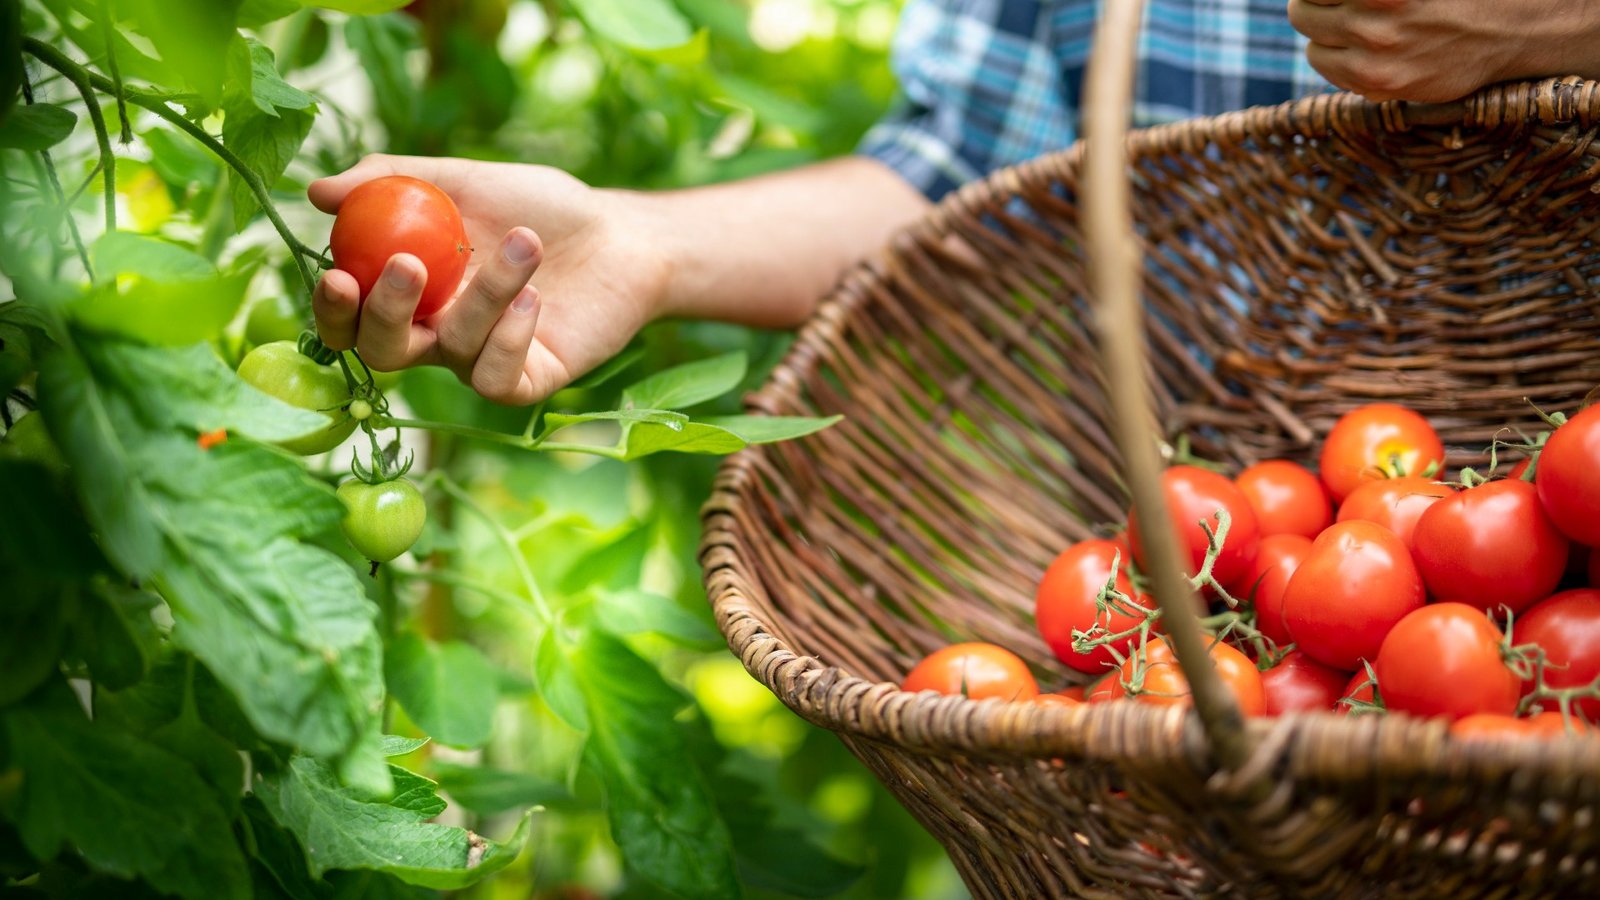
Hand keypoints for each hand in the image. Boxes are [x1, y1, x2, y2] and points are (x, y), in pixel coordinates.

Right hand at [308, 154, 670, 404]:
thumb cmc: (540, 206)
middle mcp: (437, 336)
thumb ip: (392, 180)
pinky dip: (510, 335)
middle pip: (383, 351)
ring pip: (453, 348)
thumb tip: (316, 192)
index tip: (337, 274)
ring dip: (487, 292)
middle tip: (409, 266)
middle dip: (386, 314)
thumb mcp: (464, 180)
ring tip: (526, 242)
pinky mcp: (526, 381)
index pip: (351, 318)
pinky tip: (536, 297)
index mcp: (411, 294)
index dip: (334, 308)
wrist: (620, 235)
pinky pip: (495, 377)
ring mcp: (480, 361)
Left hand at [1288, 0, 1599, 102]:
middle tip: (1336, 3)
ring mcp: (1375, 60)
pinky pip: (1330, 72)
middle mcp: (1374, 23)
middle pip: (1301, 11)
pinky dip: (1335, 59)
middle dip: (1315, 4)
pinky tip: (1361, 48)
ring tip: (1353, 24)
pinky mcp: (1382, 87)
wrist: (1513, 28)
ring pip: (1311, 45)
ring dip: (1324, 33)